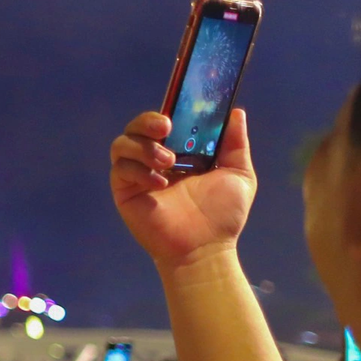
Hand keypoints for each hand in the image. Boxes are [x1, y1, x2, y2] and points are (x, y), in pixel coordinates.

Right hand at [110, 108, 256, 269]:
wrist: (205, 248)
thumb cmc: (222, 215)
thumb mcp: (239, 175)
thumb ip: (236, 144)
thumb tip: (235, 113)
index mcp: (180, 152)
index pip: (164, 122)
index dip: (166, 112)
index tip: (177, 112)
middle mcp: (154, 159)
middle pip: (136, 127)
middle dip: (147, 122)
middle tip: (166, 128)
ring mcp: (137, 175)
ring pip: (122, 144)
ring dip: (143, 147)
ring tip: (168, 162)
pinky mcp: (125, 191)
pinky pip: (121, 170)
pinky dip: (138, 171)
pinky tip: (160, 183)